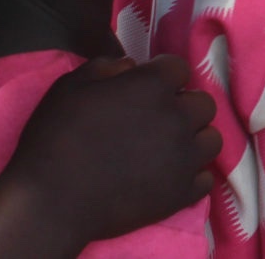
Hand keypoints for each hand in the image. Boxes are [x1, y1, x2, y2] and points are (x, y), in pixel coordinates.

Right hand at [0, 55, 219, 247]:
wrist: (52, 200)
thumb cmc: (56, 137)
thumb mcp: (71, 86)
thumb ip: (106, 67)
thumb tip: (131, 65)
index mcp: (153, 86)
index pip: (179, 68)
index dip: (163, 76)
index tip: (147, 89)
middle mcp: (177, 118)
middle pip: (204, 104)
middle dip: (185, 107)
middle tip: (159, 120)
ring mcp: (183, 157)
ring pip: (212, 140)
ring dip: (195, 140)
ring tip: (169, 149)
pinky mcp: (181, 193)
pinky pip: (206, 179)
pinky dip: (192, 176)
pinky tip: (171, 176)